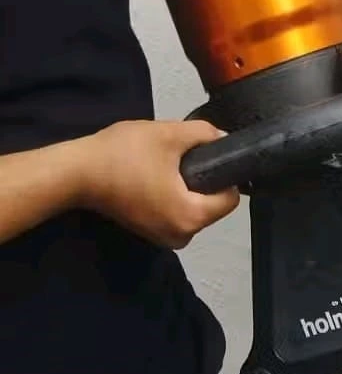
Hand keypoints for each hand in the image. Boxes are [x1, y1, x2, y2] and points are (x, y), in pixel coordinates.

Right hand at [76, 120, 239, 248]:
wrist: (78, 172)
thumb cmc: (122, 155)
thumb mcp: (169, 134)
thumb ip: (203, 134)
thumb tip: (222, 138)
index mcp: (191, 218)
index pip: (230, 200)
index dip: (225, 175)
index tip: (209, 157)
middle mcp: (183, 236)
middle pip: (212, 206)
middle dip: (203, 181)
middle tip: (180, 159)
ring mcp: (165, 239)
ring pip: (194, 210)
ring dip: (187, 188)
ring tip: (164, 166)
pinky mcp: (152, 234)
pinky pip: (176, 214)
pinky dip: (172, 197)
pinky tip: (155, 178)